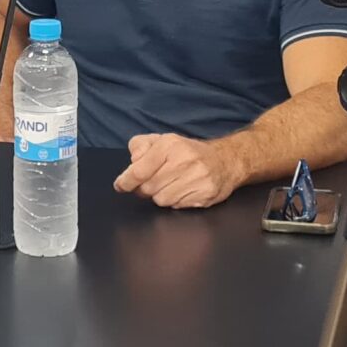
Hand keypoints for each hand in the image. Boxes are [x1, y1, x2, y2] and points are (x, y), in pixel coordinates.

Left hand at [115, 133, 243, 208]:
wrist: (225, 161)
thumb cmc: (187, 152)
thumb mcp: (161, 140)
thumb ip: (140, 145)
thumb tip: (133, 161)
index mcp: (170, 145)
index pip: (140, 170)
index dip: (127, 181)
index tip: (121, 185)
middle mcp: (184, 160)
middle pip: (148, 188)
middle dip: (144, 189)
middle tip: (151, 183)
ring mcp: (197, 178)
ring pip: (161, 200)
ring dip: (160, 195)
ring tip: (171, 184)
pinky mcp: (205, 194)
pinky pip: (177, 206)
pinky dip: (175, 201)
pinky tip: (183, 190)